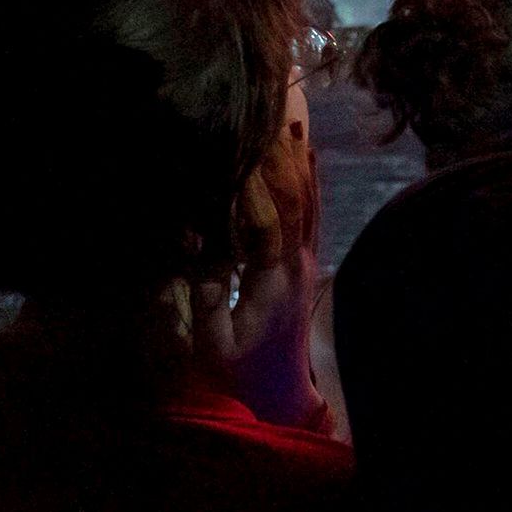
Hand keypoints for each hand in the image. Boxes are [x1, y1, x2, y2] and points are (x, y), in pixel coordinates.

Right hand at [188, 76, 327, 429]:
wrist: (280, 396)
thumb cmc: (238, 374)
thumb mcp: (212, 345)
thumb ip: (206, 296)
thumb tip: (198, 247)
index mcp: (275, 280)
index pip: (271, 219)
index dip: (258, 183)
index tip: (243, 144)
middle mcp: (299, 264)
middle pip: (298, 199)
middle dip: (282, 158)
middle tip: (271, 115)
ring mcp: (308, 263)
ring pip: (310, 202)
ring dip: (301, 163)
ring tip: (293, 121)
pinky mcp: (307, 265)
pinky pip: (314, 214)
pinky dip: (311, 181)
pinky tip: (309, 155)